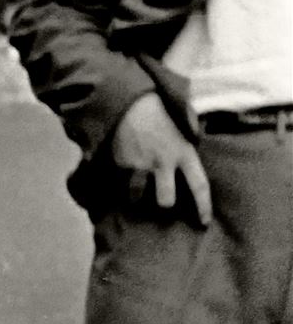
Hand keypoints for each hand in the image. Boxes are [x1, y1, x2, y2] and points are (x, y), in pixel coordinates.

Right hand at [111, 91, 210, 222]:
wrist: (130, 101)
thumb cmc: (160, 113)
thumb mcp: (183, 125)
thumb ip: (189, 143)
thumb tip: (195, 153)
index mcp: (184, 152)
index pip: (199, 185)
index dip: (203, 206)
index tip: (204, 222)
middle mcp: (164, 162)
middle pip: (166, 201)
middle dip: (163, 204)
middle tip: (160, 200)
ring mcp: (141, 165)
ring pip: (137, 197)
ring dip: (136, 195)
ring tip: (135, 187)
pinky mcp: (121, 164)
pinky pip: (120, 184)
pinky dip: (119, 183)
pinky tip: (121, 173)